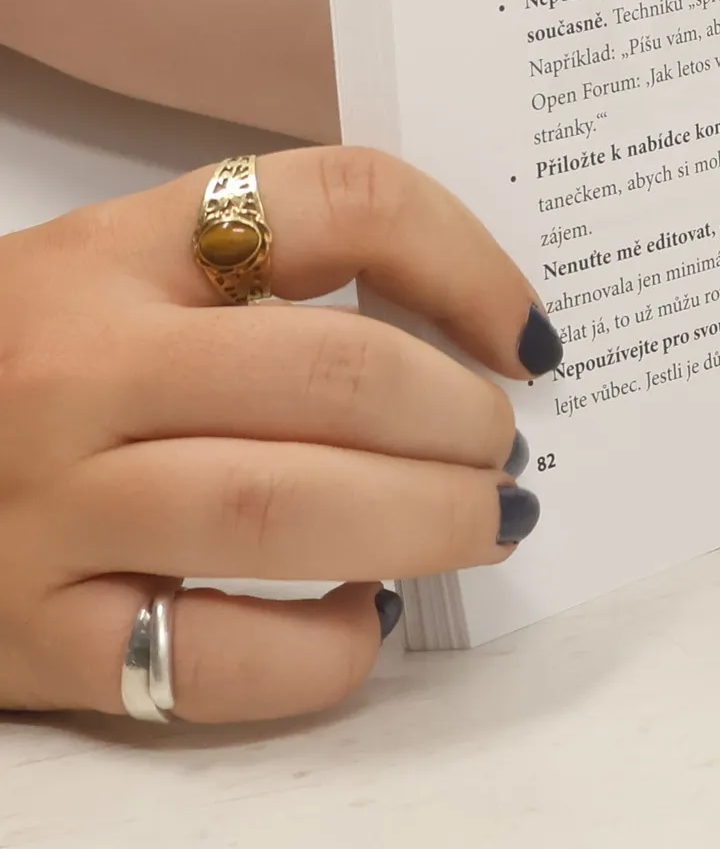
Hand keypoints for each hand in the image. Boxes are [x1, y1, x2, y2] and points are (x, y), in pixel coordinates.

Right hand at [0, 149, 560, 722]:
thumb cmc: (22, 359)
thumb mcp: (119, 270)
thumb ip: (263, 274)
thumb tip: (471, 332)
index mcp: (122, 246)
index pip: (342, 200)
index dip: (469, 260)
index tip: (528, 333)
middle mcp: (82, 366)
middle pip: (336, 374)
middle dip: (462, 417)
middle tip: (507, 447)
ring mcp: (49, 507)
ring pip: (286, 510)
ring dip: (428, 522)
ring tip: (489, 521)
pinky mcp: (29, 642)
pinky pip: (210, 659)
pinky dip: (319, 649)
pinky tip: (364, 619)